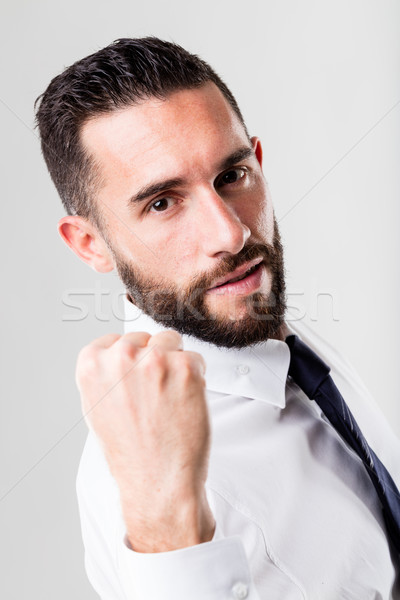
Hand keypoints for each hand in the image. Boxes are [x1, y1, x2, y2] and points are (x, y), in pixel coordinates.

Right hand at [76, 329, 214, 551]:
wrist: (157, 480)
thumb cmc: (130, 451)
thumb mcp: (96, 408)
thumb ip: (104, 373)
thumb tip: (118, 350)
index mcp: (92, 364)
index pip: (116, 339)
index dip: (130, 360)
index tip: (135, 380)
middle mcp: (121, 357)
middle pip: (146, 337)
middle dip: (153, 359)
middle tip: (154, 395)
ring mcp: (155, 361)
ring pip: (172, 342)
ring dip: (175, 364)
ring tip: (170, 398)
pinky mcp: (186, 368)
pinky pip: (195, 358)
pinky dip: (196, 377)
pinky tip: (185, 402)